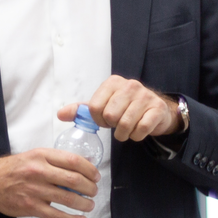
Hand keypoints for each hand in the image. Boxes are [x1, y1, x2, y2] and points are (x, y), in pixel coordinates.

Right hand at [0, 149, 98, 217]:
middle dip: (90, 188)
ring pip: (68, 199)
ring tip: (89, 206)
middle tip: (93, 192)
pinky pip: (57, 216)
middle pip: (74, 180)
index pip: (73, 161)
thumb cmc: (14, 169)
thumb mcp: (34, 156)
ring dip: (84, 204)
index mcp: (41, 155)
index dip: (90, 170)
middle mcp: (38, 171)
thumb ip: (56, 159)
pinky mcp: (30, 207)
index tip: (95, 176)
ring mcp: (34, 190)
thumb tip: (84, 163)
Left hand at [60, 76, 180, 141]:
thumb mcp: (103, 105)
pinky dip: (136, 136)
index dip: (97, 119)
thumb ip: (82, 110)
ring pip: (125, 124)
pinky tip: (138, 131)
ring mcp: (146, 96)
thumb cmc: (125, 108)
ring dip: (123, 134)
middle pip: (110, 115)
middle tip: (117, 124)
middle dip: (111, 126)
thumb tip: (60, 114)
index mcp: (113, 82)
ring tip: (126, 130)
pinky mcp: (157, 109)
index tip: (104, 120)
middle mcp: (130, 85)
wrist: (156, 111)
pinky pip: (141, 129)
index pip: (94, 107)